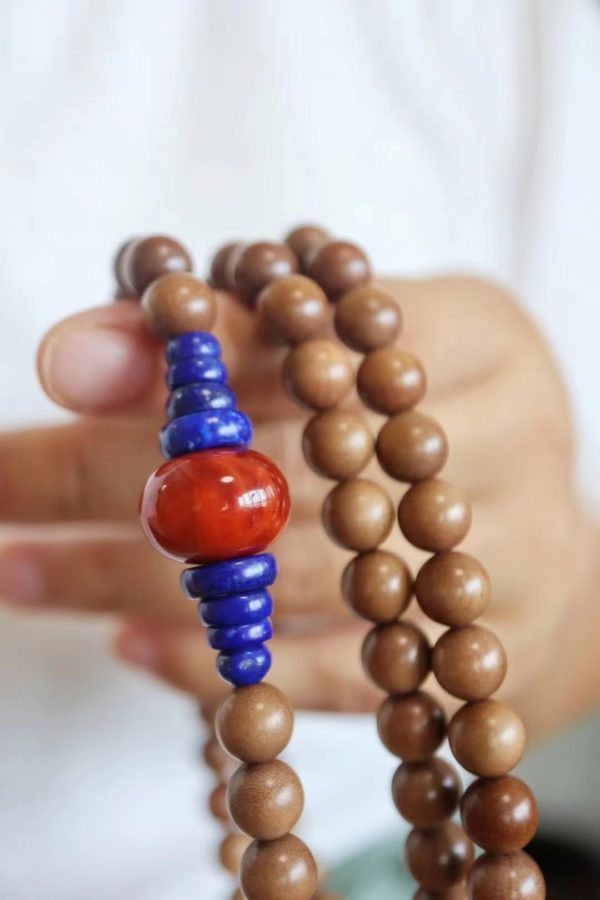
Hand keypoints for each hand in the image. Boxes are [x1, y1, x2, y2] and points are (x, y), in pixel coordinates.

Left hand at [1, 276, 596, 735]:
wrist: (546, 543)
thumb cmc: (421, 422)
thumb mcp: (351, 341)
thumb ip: (223, 333)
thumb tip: (70, 356)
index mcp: (471, 330)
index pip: (296, 338)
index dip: (165, 363)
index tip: (44, 384)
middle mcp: (503, 439)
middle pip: (283, 461)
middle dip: (115, 478)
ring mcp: (507, 556)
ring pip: (292, 575)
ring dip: (135, 579)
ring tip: (22, 570)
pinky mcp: (494, 658)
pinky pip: (338, 674)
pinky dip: (223, 664)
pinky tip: (131, 643)